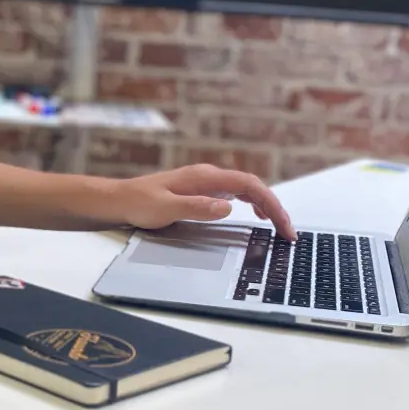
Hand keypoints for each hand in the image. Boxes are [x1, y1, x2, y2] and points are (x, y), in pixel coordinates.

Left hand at [119, 164, 295, 239]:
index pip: (250, 186)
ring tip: (279, 226)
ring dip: (266, 205)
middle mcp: (209, 176)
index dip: (272, 204)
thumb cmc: (139, 203)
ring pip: (246, 190)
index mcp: (205, 177)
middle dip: (275, 208)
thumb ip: (197, 207)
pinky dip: (251, 203)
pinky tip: (256, 214)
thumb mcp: (167, 209)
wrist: (119, 199)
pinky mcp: (201, 190)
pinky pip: (235, 193)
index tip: (283, 226)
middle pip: (253, 187)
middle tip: (288, 233)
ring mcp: (206, 182)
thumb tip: (228, 206)